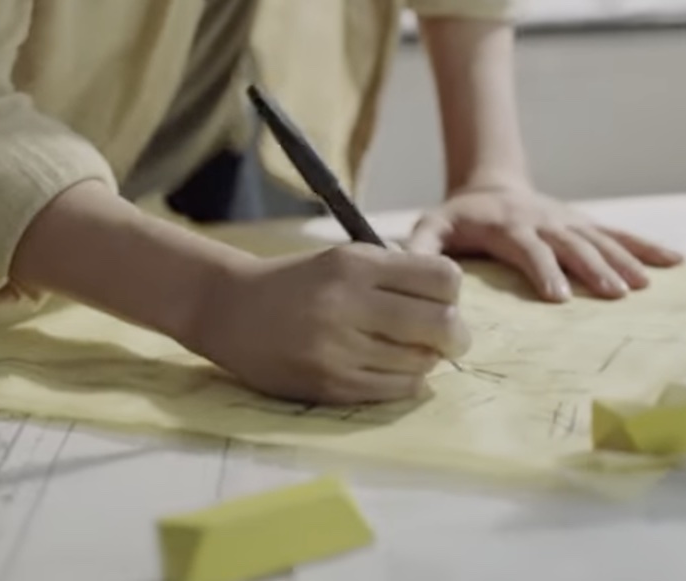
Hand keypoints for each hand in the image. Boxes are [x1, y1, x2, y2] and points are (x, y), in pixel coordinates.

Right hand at [188, 245, 470, 404]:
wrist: (229, 310)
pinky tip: (392, 372)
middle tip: (449, 340)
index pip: (442, 278)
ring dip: (426, 361)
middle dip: (455, 336)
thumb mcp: (343, 260)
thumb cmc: (297, 283)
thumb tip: (455, 308)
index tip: (441, 302)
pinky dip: (405, 383)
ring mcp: (337, 348)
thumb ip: (396, 276)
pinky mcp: (329, 383)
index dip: (452, 294)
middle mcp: (347, 303)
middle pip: (441, 325)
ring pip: (421, 362)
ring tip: (407, 352)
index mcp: (355, 264)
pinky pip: (394, 390)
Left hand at [406, 187, 682, 301]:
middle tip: (614, 294)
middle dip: (594, 269)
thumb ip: (422, 245)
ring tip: (644, 286)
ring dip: (625, 261)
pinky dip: (647, 246)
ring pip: (601, 239)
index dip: (544, 270)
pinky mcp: (583, 224)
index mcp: (508, 227)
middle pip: (572, 245)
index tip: (560, 296)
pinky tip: (674, 262)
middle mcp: (544, 221)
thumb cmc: (458, 218)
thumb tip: (414, 269)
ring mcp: (568, 221)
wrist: (490, 187)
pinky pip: (619, 234)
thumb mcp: (432, 226)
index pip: (529, 249)